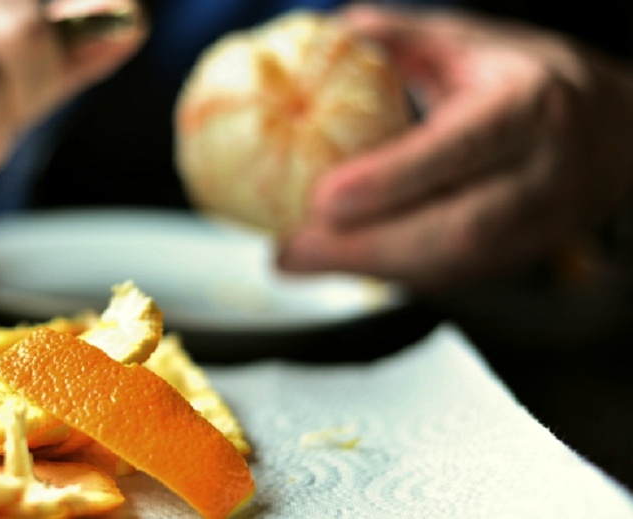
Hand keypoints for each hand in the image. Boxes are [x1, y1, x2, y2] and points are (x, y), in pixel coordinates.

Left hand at [277, 5, 632, 290]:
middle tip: (294, 250)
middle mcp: (543, 171)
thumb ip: (402, 38)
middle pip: (458, 229)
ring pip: (456, 266)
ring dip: (371, 269)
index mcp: (528, 105)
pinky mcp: (524, 256)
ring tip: (304, 259)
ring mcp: (540, 223)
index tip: (323, 198)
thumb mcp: (470, 44)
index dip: (392, 180)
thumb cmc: (528, 82)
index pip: (462, 148)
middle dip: (366, 248)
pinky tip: (345, 264)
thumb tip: (331, 35)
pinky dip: (393, 275)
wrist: (614, 132)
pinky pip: (456, 278)